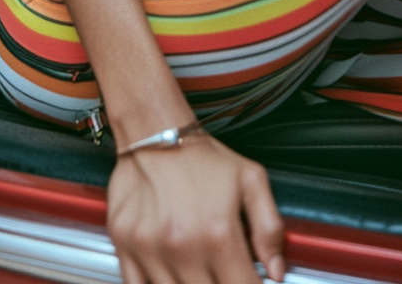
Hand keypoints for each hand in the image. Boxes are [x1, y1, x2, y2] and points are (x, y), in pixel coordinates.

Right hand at [107, 132, 284, 283]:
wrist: (155, 132)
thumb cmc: (202, 157)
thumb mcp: (250, 179)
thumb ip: (269, 228)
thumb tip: (276, 270)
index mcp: (219, 233)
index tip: (247, 280)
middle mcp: (184, 246)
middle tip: (222, 272)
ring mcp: (151, 250)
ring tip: (198, 269)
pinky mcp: (125, 247)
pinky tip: (171, 273)